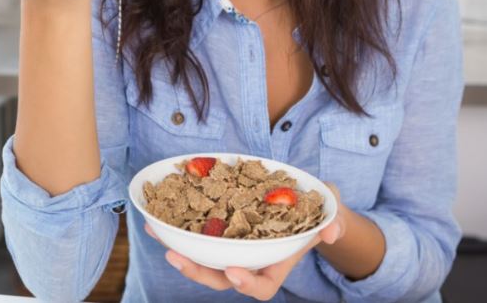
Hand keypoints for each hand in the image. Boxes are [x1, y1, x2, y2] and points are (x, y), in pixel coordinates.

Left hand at [144, 182, 345, 300]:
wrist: (303, 199)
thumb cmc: (319, 209)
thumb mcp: (331, 210)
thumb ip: (333, 220)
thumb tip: (331, 231)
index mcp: (276, 263)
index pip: (262, 287)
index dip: (247, 284)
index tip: (233, 272)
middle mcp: (250, 260)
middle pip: (220, 278)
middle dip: (198, 272)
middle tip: (177, 258)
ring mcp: (231, 246)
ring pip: (201, 258)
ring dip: (178, 249)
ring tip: (156, 233)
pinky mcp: (216, 230)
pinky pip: (192, 234)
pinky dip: (172, 228)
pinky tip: (153, 217)